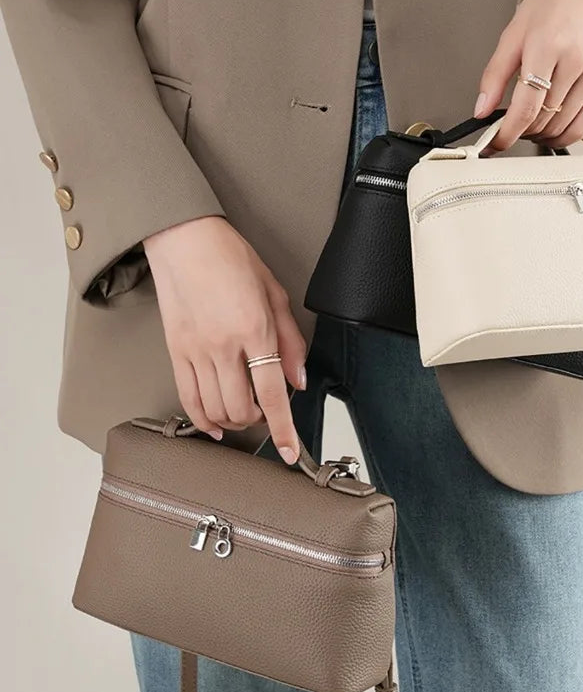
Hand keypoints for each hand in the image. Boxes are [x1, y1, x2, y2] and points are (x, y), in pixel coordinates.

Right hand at [143, 216, 305, 462]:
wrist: (185, 241)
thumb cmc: (232, 259)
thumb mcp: (276, 295)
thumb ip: (291, 342)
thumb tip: (298, 380)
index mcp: (255, 330)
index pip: (272, 393)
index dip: (283, 428)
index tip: (290, 450)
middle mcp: (223, 345)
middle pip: (240, 408)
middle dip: (258, 421)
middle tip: (267, 413)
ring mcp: (195, 351)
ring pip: (214, 409)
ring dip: (233, 421)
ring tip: (244, 413)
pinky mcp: (175, 351)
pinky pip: (187, 398)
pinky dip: (202, 418)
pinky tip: (214, 423)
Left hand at [475, 0, 582, 150]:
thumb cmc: (551, 6)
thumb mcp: (512, 36)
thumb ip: (494, 76)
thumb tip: (481, 110)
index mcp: (547, 47)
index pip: (526, 108)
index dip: (507, 134)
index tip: (495, 143)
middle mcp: (575, 61)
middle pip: (543, 120)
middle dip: (521, 131)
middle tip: (509, 125)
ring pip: (562, 127)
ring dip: (540, 135)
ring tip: (529, 123)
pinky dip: (563, 135)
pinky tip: (550, 127)